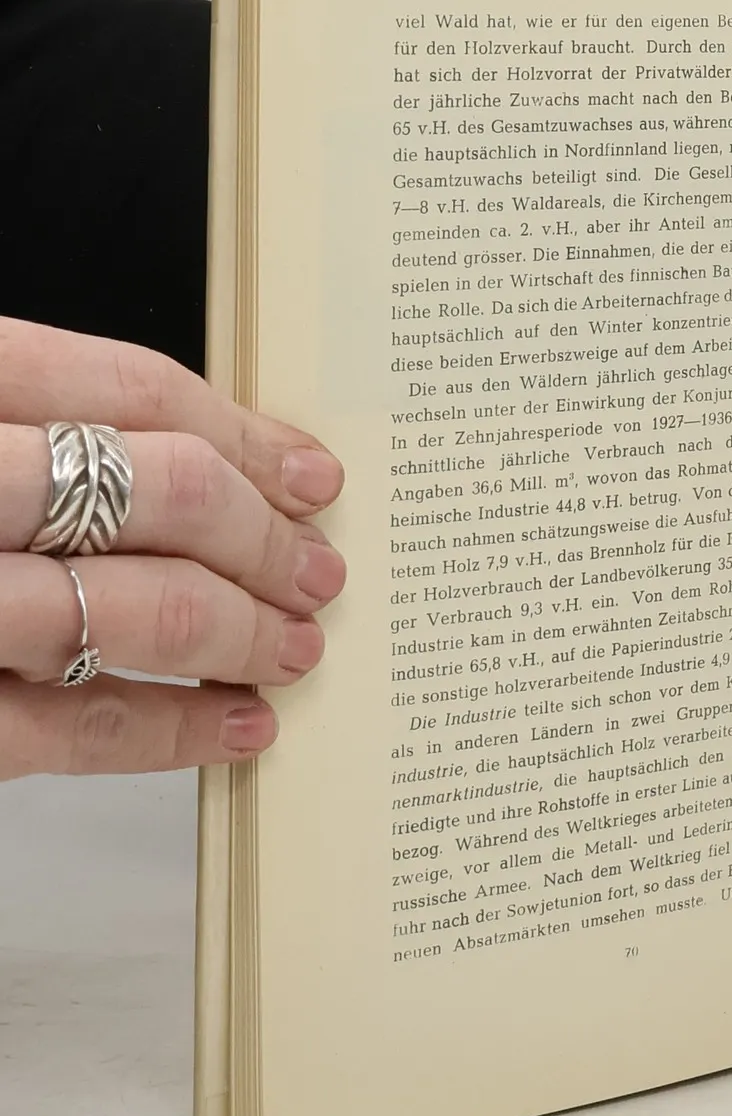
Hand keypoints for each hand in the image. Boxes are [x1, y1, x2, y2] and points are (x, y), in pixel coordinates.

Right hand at [0, 318, 346, 779]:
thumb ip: (20, 422)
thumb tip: (199, 461)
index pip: (123, 386)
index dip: (241, 431)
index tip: (308, 471)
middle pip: (158, 488)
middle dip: (264, 535)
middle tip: (319, 568)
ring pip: (136, 604)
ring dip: (245, 628)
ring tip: (296, 644)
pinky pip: (75, 722)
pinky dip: (175, 729)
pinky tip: (236, 728)